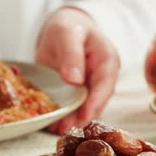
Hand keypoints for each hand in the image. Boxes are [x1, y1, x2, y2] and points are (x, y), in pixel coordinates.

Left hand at [35, 7, 119, 134]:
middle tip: (64, 129)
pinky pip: (68, 105)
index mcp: (107, 62)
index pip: (104, 86)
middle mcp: (100, 78)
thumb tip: (74, 79)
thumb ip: (71, 54)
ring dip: (69, 120)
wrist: (61, 26)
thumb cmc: (69, 26)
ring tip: (54, 129)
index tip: (82, 117)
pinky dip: (60, 114)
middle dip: (79, 118)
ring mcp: (87, 87)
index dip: (94, 104)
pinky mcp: (73, 92)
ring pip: (81, 108)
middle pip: (93, 102)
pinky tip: (48, 122)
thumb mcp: (68, 34)